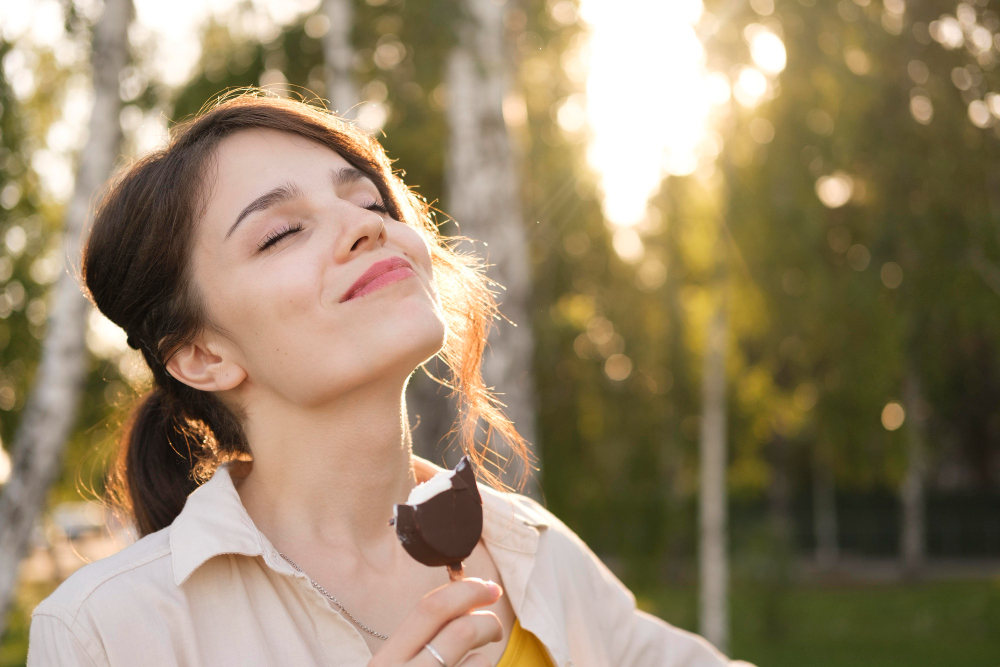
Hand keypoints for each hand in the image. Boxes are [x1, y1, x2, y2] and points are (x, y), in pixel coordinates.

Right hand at [367, 577, 503, 666]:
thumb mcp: (397, 666)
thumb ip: (418, 642)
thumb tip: (466, 606)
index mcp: (386, 659)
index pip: (428, 608)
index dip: (464, 591)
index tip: (486, 587)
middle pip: (461, 629)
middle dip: (487, 617)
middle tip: (495, 623)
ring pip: (479, 659)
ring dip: (486, 656)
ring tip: (479, 658)